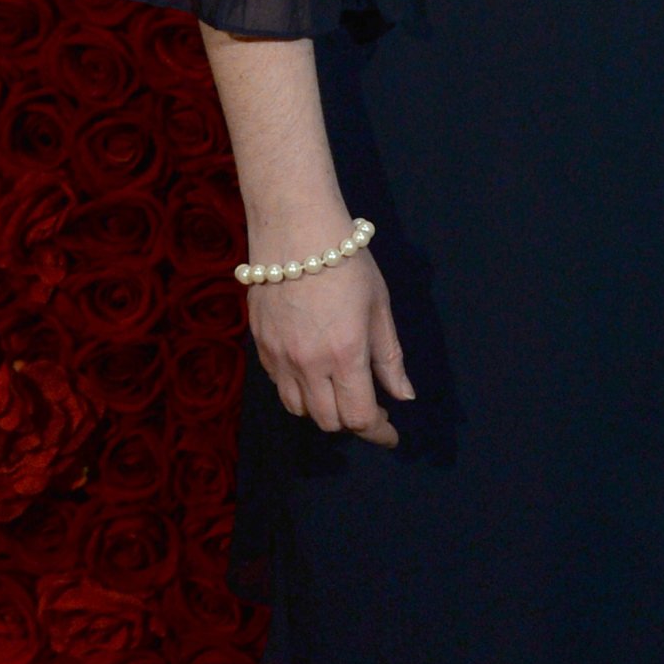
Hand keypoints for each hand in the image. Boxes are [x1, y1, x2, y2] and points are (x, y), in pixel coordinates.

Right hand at [249, 247, 413, 445]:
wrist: (295, 229)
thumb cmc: (347, 261)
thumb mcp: (379, 307)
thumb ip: (389, 357)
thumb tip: (403, 396)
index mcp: (345, 355)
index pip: (360, 417)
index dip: (379, 432)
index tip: (391, 433)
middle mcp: (308, 364)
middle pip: (329, 421)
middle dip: (353, 422)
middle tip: (370, 407)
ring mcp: (279, 357)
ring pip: (299, 409)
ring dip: (323, 410)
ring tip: (340, 391)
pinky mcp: (260, 346)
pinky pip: (279, 385)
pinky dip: (298, 390)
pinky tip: (312, 371)